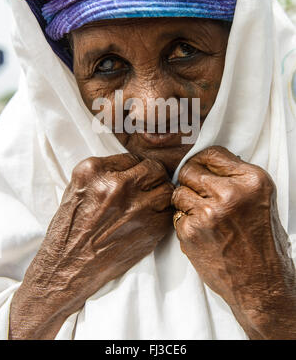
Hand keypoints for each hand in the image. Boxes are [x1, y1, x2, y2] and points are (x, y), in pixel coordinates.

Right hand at [9, 154, 173, 338]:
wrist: (68, 266)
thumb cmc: (70, 228)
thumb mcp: (76, 188)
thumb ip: (103, 172)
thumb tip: (131, 165)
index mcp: (94, 171)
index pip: (132, 157)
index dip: (136, 167)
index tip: (135, 176)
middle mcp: (116, 186)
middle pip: (154, 169)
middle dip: (153, 177)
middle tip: (148, 187)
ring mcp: (135, 207)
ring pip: (166, 189)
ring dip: (161, 194)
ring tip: (151, 202)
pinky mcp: (149, 229)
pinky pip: (169, 212)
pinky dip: (163, 214)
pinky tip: (150, 218)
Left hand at [172, 146, 295, 339]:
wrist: (260, 285)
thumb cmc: (262, 243)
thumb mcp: (260, 200)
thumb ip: (236, 178)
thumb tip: (207, 162)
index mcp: (252, 181)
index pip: (212, 153)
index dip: (203, 162)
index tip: (201, 169)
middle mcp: (231, 193)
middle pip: (190, 169)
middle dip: (190, 179)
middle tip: (197, 192)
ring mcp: (209, 213)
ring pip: (179, 191)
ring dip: (185, 201)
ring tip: (202, 215)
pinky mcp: (192, 231)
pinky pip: (176, 215)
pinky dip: (184, 222)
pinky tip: (201, 232)